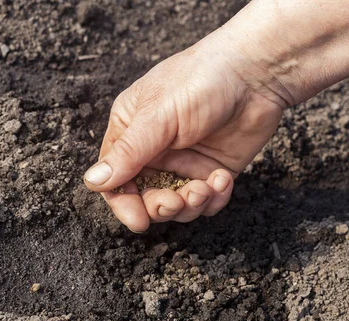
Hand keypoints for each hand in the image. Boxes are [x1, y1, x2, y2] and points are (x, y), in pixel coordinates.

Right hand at [83, 39, 283, 231]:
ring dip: (190, 205)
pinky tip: (223, 179)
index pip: (115, 179)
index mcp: (130, 132)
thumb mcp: (158, 117)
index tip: (139, 220)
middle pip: (145, 198)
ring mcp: (184, 162)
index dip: (124, 203)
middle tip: (176, 202)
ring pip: (177, 205)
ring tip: (205, 187)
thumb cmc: (201, 80)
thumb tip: (92, 182)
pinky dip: (214, 198)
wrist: (257, 72)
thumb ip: (128, 153)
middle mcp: (154, 151)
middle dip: (161, 206)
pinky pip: (207, 201)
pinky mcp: (212, 171)